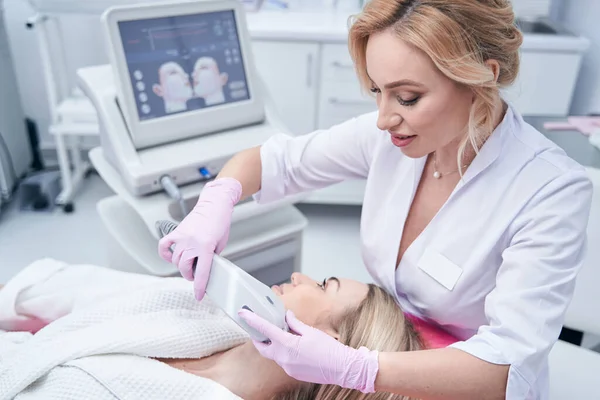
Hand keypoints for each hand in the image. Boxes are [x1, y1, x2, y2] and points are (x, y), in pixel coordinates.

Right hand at [158, 178, 241, 299]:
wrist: (215, 205)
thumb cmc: (220, 223)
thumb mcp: (221, 244)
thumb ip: (211, 257)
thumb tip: (203, 269)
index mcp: (205, 247)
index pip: (201, 273)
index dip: (199, 287)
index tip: (198, 296)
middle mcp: (191, 243)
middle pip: (184, 268)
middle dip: (189, 275)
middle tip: (194, 276)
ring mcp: (182, 237)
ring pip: (176, 260)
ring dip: (181, 266)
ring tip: (188, 265)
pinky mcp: (176, 231)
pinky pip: (164, 246)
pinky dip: (165, 254)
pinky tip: (171, 257)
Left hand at [238, 309, 378, 392]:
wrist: (342, 369)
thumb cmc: (329, 349)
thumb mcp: (311, 332)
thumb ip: (295, 324)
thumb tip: (287, 317)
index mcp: (288, 345)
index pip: (265, 330)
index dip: (253, 321)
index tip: (243, 314)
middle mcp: (284, 358)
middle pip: (263, 347)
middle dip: (259, 338)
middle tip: (258, 329)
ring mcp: (288, 368)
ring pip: (274, 355)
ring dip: (274, 345)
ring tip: (283, 336)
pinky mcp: (293, 373)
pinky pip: (284, 361)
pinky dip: (284, 353)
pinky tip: (294, 347)